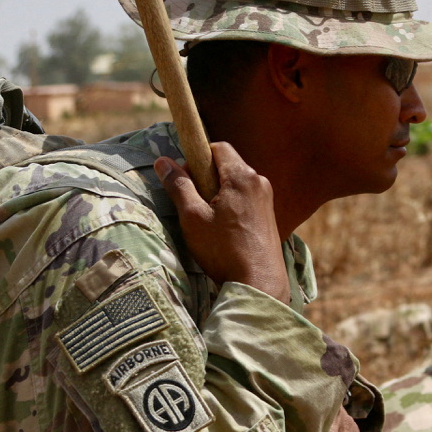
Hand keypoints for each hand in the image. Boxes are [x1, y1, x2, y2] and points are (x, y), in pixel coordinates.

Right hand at [156, 144, 289, 303]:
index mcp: (242, 177)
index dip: (196, 158)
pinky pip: (245, 200)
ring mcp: (267, 200)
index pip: (217, 148)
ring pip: (235, 184)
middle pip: (227, 165)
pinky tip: (222, 231)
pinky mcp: (268, 217)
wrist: (259, 284)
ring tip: (207, 222)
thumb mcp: (193, 217)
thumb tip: (163, 161)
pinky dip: (230, 207)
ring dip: (217, 195)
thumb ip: (178, 186)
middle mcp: (259, 182)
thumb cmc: (224, 250)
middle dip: (205, 178)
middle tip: (193, 204)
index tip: (184, 179)